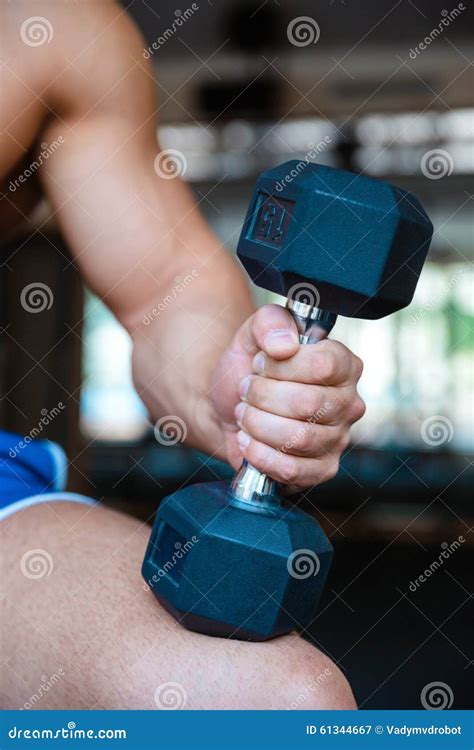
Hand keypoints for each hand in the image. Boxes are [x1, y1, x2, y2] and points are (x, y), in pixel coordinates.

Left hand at [210, 304, 365, 488]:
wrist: (227, 408)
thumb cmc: (250, 370)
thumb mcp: (253, 334)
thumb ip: (270, 322)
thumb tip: (285, 345)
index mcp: (344, 365)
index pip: (323, 365)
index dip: (281, 365)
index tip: (260, 363)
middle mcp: (349, 403)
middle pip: (307, 403)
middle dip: (262, 396)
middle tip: (246, 390)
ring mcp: (339, 439)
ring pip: (299, 438)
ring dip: (257, 424)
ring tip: (245, 413)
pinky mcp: (322, 470)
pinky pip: (292, 470)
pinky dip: (260, 455)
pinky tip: (247, 440)